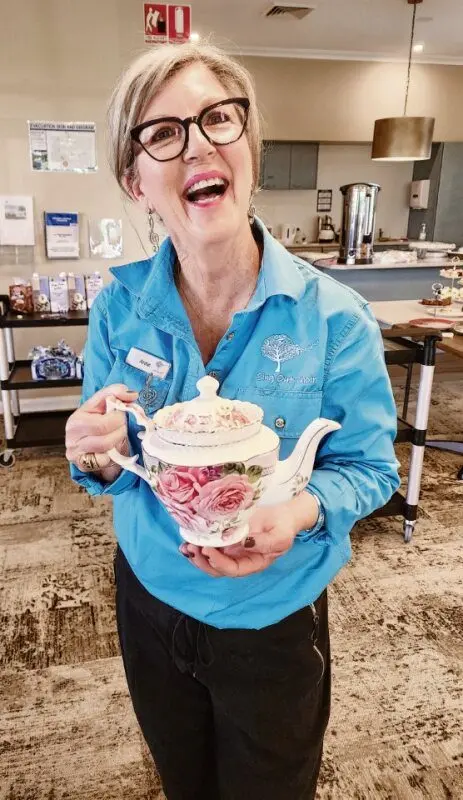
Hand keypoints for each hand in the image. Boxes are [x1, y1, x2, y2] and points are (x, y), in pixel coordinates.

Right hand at [65, 384, 137, 481]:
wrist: (98, 451)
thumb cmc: (102, 428)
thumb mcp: (106, 407)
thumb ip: (116, 394)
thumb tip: (131, 394)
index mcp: (77, 417)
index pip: (101, 413)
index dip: (118, 415)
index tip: (123, 414)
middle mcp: (72, 434)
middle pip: (102, 428)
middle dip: (119, 428)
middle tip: (123, 427)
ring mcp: (75, 451)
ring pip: (104, 444)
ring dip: (117, 441)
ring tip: (118, 438)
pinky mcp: (81, 465)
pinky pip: (103, 461)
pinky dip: (111, 457)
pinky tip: (110, 453)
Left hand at [179, 493, 319, 577]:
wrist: (285, 512)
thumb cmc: (284, 526)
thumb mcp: (280, 536)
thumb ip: (263, 543)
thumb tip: (243, 544)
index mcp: (252, 563)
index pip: (232, 569)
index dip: (218, 563)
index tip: (208, 549)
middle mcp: (239, 559)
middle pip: (216, 568)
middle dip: (202, 561)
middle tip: (193, 547)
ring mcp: (230, 548)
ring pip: (209, 559)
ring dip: (196, 554)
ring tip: (186, 545)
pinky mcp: (225, 535)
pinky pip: (209, 542)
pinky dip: (197, 542)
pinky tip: (187, 538)